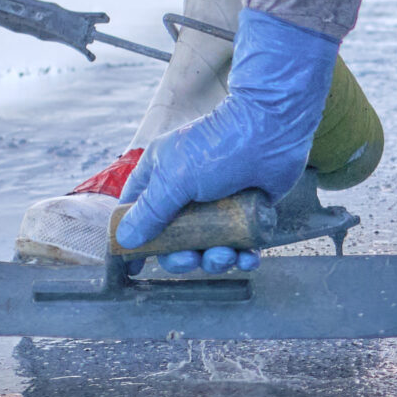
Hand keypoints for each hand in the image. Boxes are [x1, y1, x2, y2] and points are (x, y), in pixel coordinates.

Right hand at [115, 8, 339, 258]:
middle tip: (192, 258)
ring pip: (208, 247)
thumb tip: (124, 239)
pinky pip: (241, 245)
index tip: (134, 266)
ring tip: (226, 256)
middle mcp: (187, 192)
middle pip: (174, 241)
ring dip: (215, 260)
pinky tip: (249, 257)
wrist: (271, 130)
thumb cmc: (217, 147)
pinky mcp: (247, 213)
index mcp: (161, 177)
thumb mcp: (174, 178)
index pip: (137, 213)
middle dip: (182, 257)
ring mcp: (218, 204)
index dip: (134, 241)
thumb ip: (150, 210)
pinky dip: (244, 257)